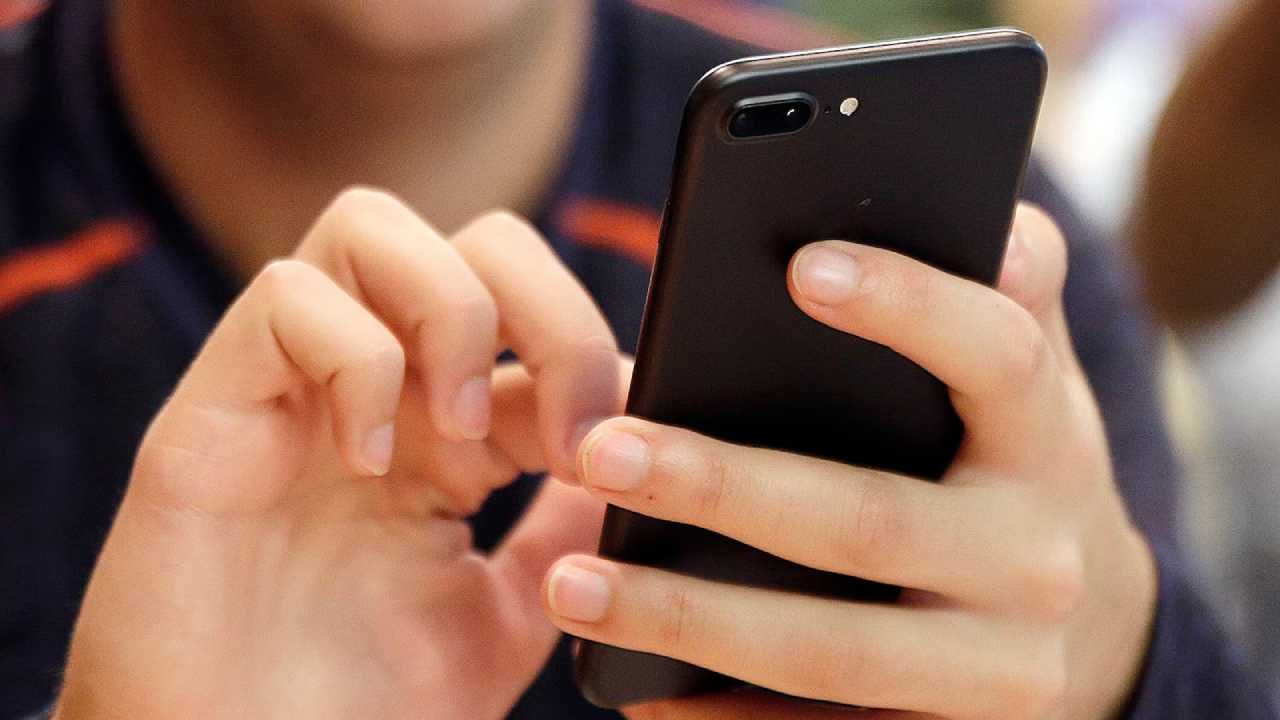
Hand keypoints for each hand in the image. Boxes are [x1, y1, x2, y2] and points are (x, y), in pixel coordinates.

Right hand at [56, 189, 624, 719]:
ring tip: (464, 435)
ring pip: (372, 227)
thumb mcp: (504, 615)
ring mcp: (291, 392)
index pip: (536, 320)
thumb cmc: (358, 714)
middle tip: (567, 428)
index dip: (597, 360)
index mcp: (444, 433)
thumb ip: (563, 529)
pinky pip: (286, 300)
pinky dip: (356, 360)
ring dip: (452, 314)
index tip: (627, 448)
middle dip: (551, 310)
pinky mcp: (211, 412)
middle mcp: (374, 392)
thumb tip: (637, 448)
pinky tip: (369, 461)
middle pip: (475, 239)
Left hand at [543, 205, 1157, 719]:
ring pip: (828, 648)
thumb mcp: (1031, 380)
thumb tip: (986, 212)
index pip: (996, 356)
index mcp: (1048, 438)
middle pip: (867, 522)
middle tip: (602, 452)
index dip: (910, 308)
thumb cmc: (1022, 465)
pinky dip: (721, 716)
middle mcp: (1035, 560)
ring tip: (571, 586)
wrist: (1095, 630)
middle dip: (724, 489)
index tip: (801, 266)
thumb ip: (1007, 294)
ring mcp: (994, 668)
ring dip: (689, 618)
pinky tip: (631, 690)